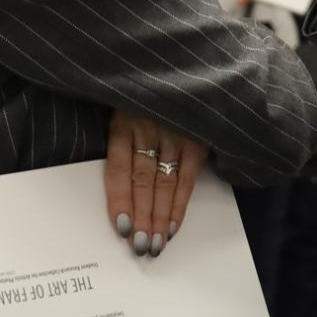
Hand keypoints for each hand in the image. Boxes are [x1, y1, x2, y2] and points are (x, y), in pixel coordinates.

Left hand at [104, 110, 207, 256]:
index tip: (122, 228)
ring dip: (160, 218)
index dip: (120, 199)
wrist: (174, 68)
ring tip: (156, 245)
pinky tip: (173, 227)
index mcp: (123, 121)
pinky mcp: (197, 136)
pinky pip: (187, 177)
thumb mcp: (123, 110)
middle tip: (140, 248)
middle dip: (142, 217)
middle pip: (142, 181)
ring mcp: (175, 133)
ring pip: (165, 183)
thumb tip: (118, 192)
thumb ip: (121, 143)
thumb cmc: (141, 97)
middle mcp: (149, 128)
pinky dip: (180, 204)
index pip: (119, 168)